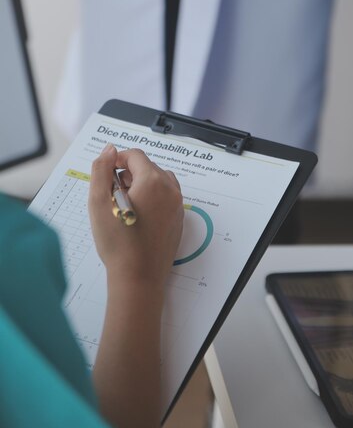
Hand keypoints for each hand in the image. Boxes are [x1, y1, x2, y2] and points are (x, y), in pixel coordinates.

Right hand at [88, 144, 183, 293]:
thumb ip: (101, 170)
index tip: (106, 173)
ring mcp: (177, 205)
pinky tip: (138, 216)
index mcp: (153, 181)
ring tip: (125, 204)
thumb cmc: (118, 242)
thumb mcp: (99, 202)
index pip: (135, 156)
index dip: (118, 160)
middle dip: (129, 174)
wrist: (138, 278)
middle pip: (148, 167)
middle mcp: (170, 189)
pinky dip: (153, 198)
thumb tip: (109, 150)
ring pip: (159, 181)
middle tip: (112, 193)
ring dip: (142, 185)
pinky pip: (166, 198)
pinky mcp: (178, 220)